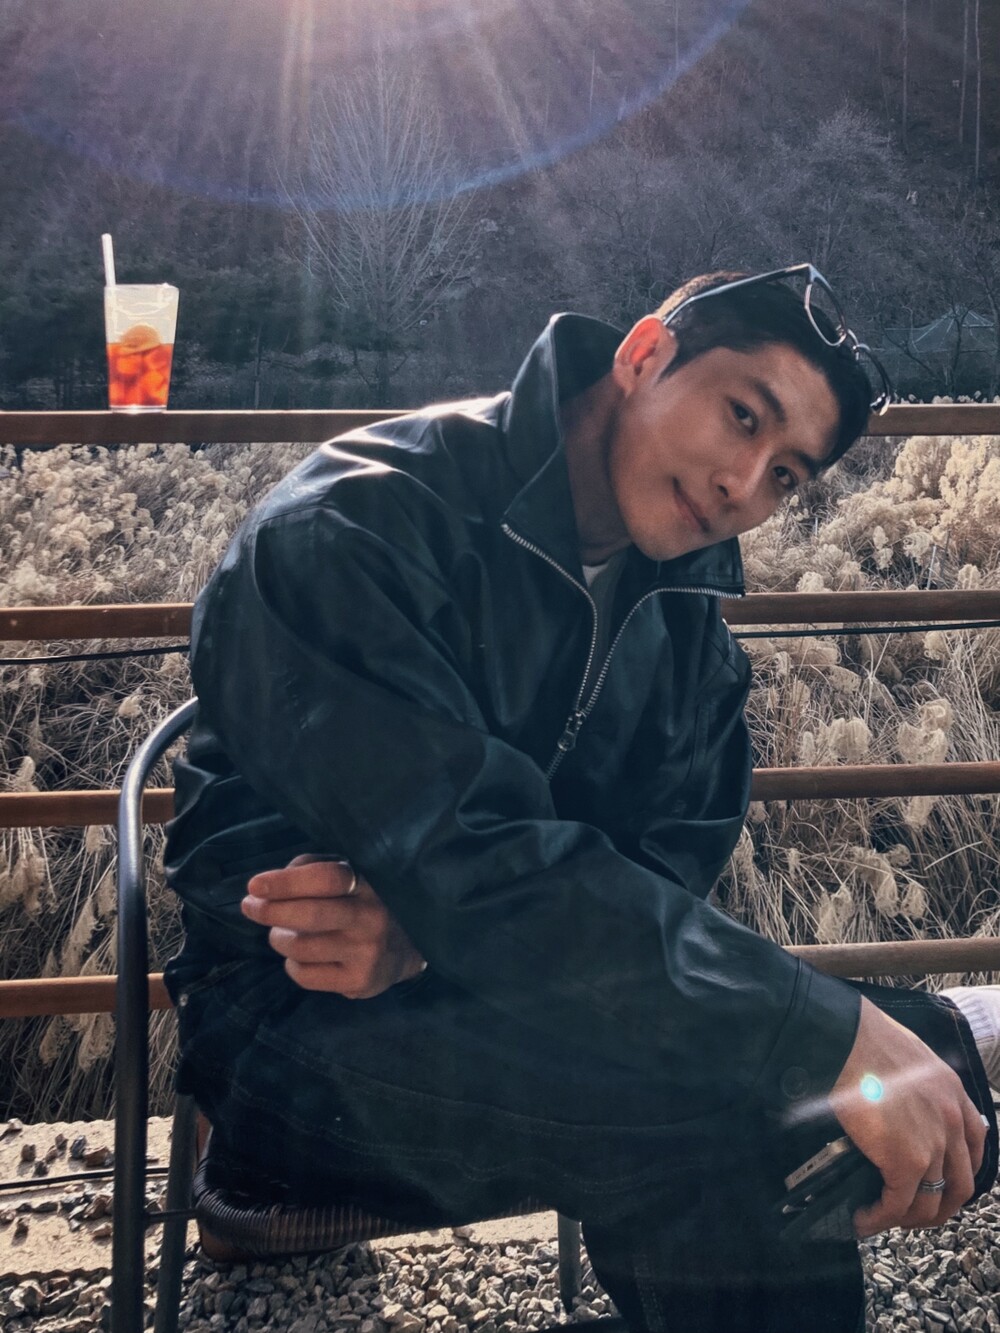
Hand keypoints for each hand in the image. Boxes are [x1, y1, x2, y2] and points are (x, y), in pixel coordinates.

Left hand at [241, 855, 425, 998]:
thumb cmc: (363, 901)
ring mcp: (367, 952)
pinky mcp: (361, 981)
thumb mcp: (347, 873)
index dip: (286, 882)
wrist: (408, 945)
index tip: (255, 885)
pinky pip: (305, 975)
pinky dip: (292, 964)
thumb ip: (311, 870)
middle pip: (310, 915)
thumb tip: (268, 886)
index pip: (325, 878)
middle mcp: (371, 917)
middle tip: (250, 906)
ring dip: (279, 938)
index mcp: (368, 883)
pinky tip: (303, 956)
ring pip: (301, 947)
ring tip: (282, 933)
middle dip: (270, 911)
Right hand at [830, 997, 986, 1237]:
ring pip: (930, 1204)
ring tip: (882, 1218)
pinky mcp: (905, 1162)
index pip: (975, 1145)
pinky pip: (896, 1205)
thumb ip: (918, 1083)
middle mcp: (952, 1122)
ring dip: (907, 1219)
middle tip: (913, 1212)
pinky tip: (862, 1219)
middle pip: (960, 1186)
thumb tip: (900, 1101)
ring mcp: (932, 1145)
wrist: (847, 1040)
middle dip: (939, 1207)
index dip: (959, 1170)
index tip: (941, 1181)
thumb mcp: (909, 1056)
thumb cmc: (864, 1038)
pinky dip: (879, 1219)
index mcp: (954, 1093)